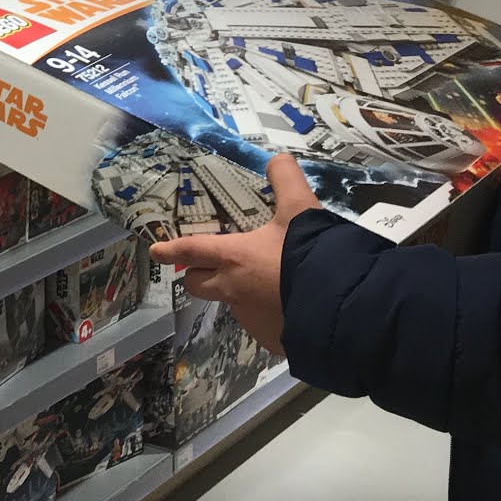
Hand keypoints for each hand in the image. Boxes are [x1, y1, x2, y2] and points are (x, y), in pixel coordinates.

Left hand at [147, 155, 320, 356]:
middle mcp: (233, 291)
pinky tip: (293, 306)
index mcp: (234, 257)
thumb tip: (278, 159)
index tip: (156, 251)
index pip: (192, 250)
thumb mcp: (301, 210)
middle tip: (214, 267)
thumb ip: (286, 179)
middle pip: (198, 285)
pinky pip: (262, 325)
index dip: (172, 249)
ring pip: (233, 304)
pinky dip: (270, 316)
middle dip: (199, 275)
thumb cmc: (312, 254)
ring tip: (273, 284)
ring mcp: (250, 319)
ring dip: (242, 294)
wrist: (344, 308)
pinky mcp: (270, 341)